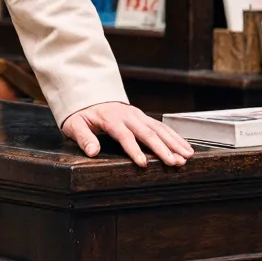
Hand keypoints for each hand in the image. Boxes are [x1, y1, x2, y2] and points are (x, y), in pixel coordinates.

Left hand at [61, 102, 194, 168]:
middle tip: (174, 162)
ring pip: (160, 129)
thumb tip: (92, 151)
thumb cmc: (83, 114)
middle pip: (148, 133)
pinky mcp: (144, 118)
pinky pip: (163, 127)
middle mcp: (128, 116)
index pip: (125, 135)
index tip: (143, 164)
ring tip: (186, 157)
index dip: (134, 150)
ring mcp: (138, 116)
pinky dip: (175, 137)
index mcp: (111, 119)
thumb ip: (84, 138)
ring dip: (174, 143)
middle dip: (163, 148)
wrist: (90, 96)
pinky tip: (185, 147)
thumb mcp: (75, 124)